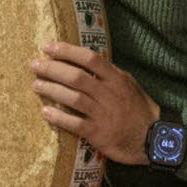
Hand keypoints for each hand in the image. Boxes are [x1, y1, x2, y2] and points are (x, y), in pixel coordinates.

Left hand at [29, 42, 159, 164]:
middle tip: (34, 65)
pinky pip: (75, 124)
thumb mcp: (128, 84)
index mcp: (116, 79)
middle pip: (76, 77)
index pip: (90, 59)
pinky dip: (59, 118)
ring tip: (36, 84)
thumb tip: (84, 59)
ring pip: (73, 98)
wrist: (152, 139)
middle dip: (52, 69)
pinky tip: (45, 112)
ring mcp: (103, 114)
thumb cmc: (137, 108)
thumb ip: (108, 72)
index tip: (48, 47)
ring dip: (51, 90)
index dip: (67, 51)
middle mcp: (108, 94)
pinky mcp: (98, 133)